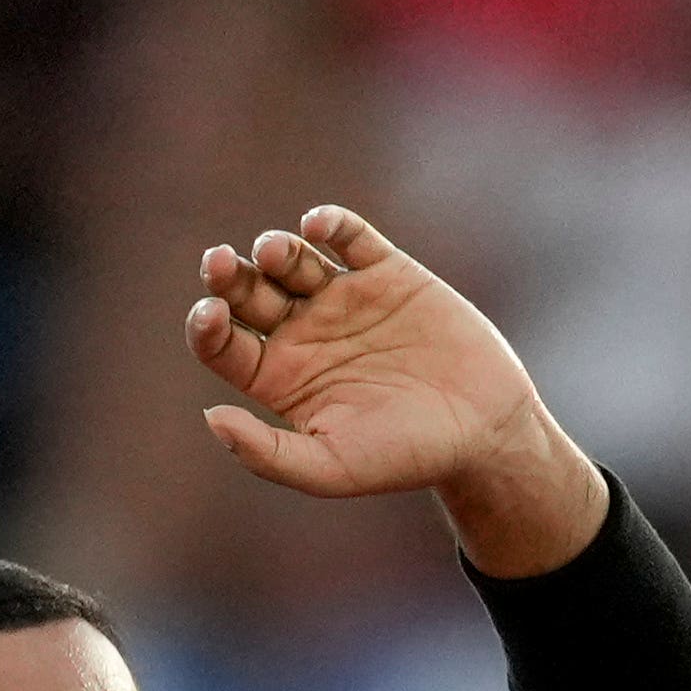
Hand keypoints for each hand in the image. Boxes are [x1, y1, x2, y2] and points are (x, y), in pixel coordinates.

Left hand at [186, 206, 608, 576]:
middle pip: (247, 292)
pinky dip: (331, 223)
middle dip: (228, 275)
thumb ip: (267, 452)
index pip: (224, 343)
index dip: (207, 326)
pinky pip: (349, 236)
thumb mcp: (331, 468)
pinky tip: (318, 226)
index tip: (210, 315)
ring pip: (292, 259)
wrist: (483, 430)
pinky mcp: (388, 273)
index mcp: (279, 377)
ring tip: (279, 252)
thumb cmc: (405, 458)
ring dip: (276, 248)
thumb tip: (211, 418)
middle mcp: (303, 333)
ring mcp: (344, 299)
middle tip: (220, 262)